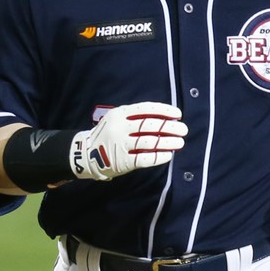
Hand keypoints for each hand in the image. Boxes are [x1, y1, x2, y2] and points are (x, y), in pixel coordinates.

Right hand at [70, 102, 186, 180]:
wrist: (86, 153)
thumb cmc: (108, 134)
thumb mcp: (117, 119)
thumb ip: (136, 117)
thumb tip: (166, 119)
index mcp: (120, 113)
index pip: (146, 109)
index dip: (164, 111)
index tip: (178, 114)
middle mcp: (120, 128)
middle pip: (150, 125)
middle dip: (170, 127)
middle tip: (183, 129)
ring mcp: (121, 145)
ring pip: (150, 141)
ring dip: (168, 142)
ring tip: (180, 142)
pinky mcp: (122, 161)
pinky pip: (145, 158)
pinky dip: (159, 157)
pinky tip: (168, 155)